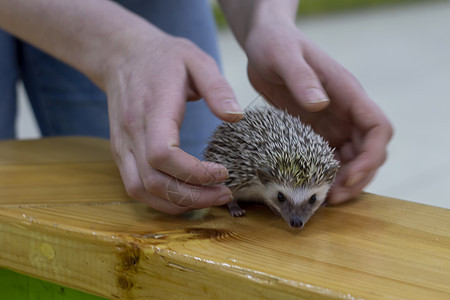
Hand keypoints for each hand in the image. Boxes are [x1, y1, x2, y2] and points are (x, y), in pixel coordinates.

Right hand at [104, 26, 243, 212]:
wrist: (123, 54)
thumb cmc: (164, 57)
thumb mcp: (197, 60)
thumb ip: (217, 88)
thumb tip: (235, 116)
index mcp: (152, 109)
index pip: (162, 154)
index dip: (194, 173)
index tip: (224, 172)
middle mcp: (131, 132)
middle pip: (154, 181)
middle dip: (193, 196)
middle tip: (225, 194)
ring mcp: (122, 145)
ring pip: (141, 190)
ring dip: (177, 203)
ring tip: (209, 199)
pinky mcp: (121, 152)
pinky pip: (136, 186)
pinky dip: (161, 199)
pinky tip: (186, 196)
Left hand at [244, 21, 392, 203]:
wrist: (264, 43)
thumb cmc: (276, 44)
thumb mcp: (284, 56)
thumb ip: (302, 78)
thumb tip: (320, 105)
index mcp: (347, 93)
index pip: (378, 128)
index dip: (371, 157)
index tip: (349, 176)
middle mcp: (345, 110)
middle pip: (368, 151)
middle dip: (357, 178)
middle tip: (331, 199)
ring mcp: (331, 121)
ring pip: (350, 158)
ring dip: (342, 181)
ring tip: (321, 200)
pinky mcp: (314, 129)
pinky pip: (327, 156)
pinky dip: (324, 174)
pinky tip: (309, 186)